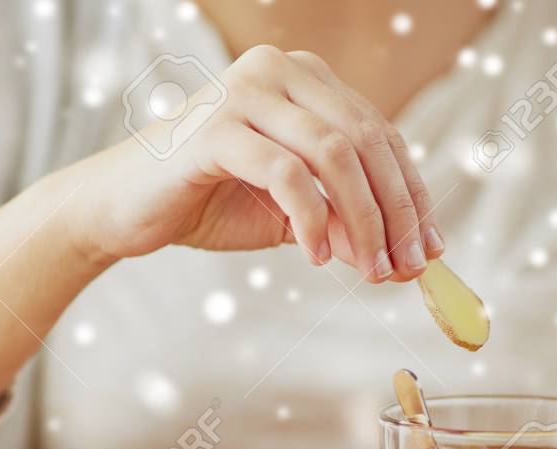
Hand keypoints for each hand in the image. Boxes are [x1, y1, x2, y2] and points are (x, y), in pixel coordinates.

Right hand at [68, 45, 444, 281]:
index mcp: (304, 79)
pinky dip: (312, 220)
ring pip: (333, 154)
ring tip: (369, 270)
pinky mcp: (215, 128)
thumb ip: (346, 223)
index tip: (430, 249)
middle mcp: (278, 71)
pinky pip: (285, 174)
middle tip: (406, 268)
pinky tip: (318, 258)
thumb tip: (405, 261)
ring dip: (362, 220)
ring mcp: (244, 93)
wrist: (126, 208)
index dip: (412, 193)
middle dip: (395, 211)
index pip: (380, 134)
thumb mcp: (294, 214)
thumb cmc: (210, 202)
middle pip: (365, 140)